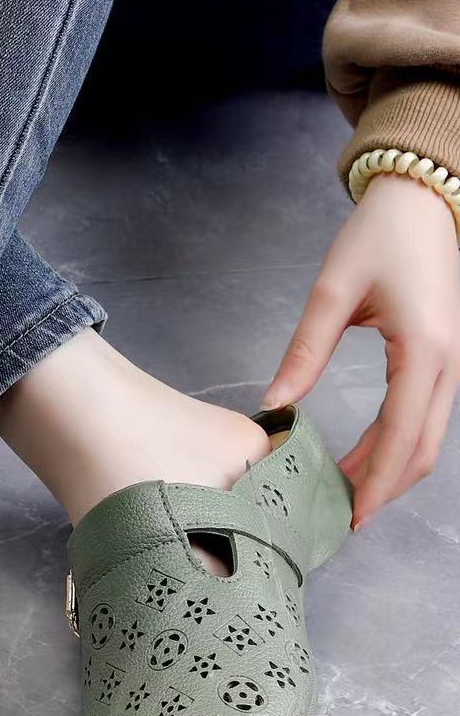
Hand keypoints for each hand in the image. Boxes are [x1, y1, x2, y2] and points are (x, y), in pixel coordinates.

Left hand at [261, 171, 459, 527]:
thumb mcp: (331, 293)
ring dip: (390, 470)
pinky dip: (396, 445)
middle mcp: (447, 363)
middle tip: (343, 520)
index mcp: (424, 351)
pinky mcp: (438, 357)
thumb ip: (303, 353)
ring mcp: (449, 362)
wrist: (422, 195)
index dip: (375, 481)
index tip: (351, 517)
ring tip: (344, 497)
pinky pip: (422, 415)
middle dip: (385, 489)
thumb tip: (272, 407)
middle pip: (422, 447)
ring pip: (426, 436)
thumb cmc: (380, 236)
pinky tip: (362, 461)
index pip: (401, 435)